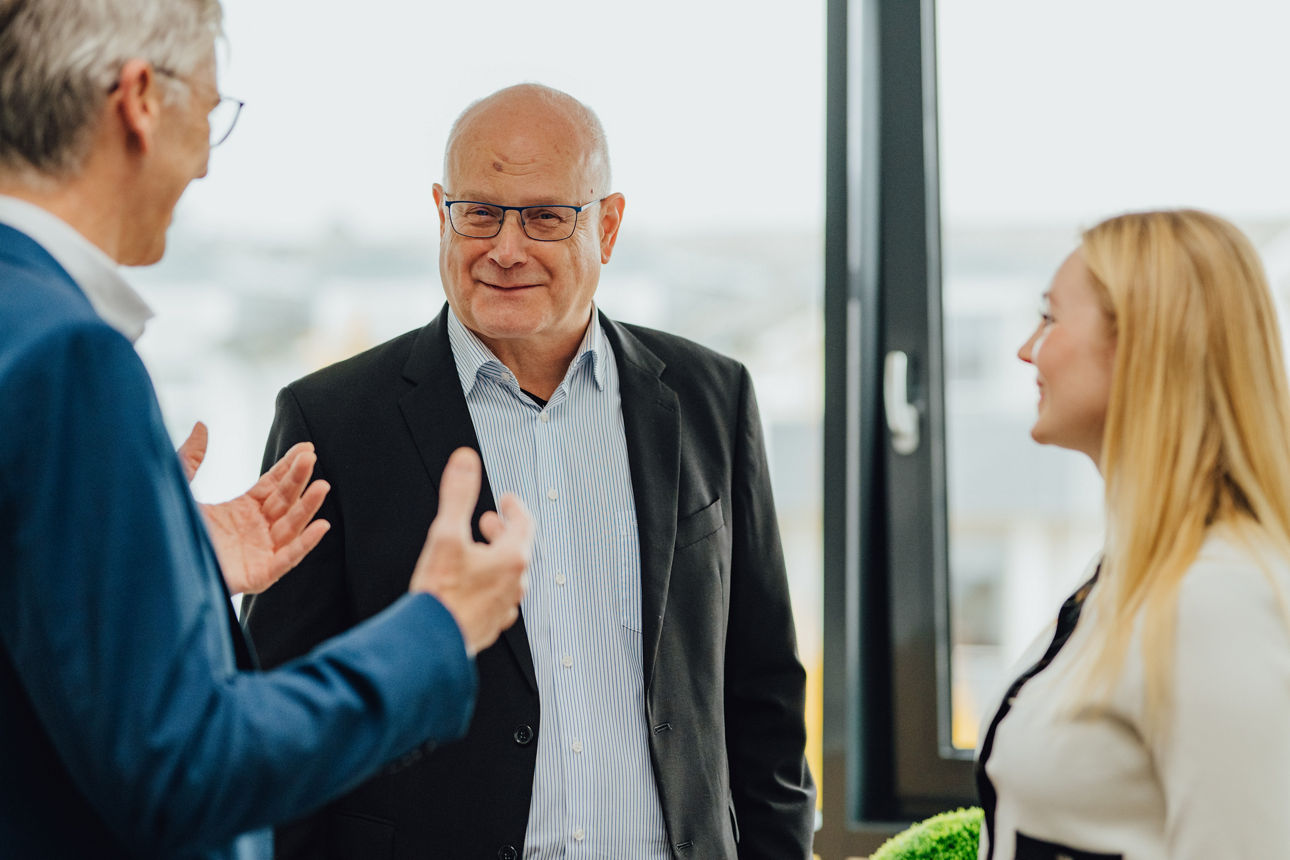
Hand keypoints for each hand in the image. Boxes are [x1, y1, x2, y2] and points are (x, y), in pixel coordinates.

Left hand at [178, 422, 330, 595]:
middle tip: (311, 457)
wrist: (152, 565)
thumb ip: (192, 458)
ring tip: (322, 486)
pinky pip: (287, 559)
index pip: (273, 485)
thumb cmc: (164, 531)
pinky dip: (305, 545)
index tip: (306, 448)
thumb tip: (202, 426)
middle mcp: (255, 531)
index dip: (289, 467)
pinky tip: (320, 526)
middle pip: (285, 501)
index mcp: (241, 511)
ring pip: (291, 527)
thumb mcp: (179, 488)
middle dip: (299, 479)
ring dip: (308, 507)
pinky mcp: (258, 575)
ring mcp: (259, 553)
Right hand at [410, 447, 531, 655]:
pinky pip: (499, 597)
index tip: (507, 500)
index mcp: (511, 558)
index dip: (515, 507)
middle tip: (488, 521)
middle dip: (503, 530)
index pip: (524, 523)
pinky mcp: (490, 623)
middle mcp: (514, 583)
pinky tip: (473, 585)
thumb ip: (458, 494)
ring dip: (496, 557)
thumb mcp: (446, 534)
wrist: (430, 643)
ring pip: (509, 575)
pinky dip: (490, 583)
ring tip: (478, 550)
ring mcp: (504, 606)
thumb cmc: (440, 594)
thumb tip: (466, 462)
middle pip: (518, 549)